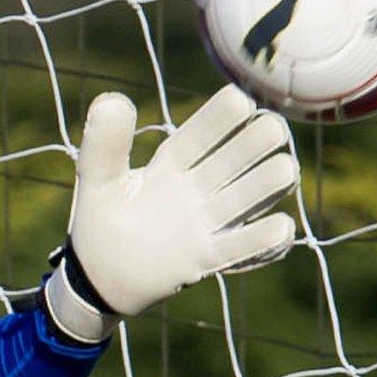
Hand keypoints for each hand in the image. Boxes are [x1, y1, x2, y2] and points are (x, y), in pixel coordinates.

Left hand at [42, 84, 298, 344]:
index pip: (206, 129)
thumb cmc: (100, 221)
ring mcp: (208, 220)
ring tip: (280, 172)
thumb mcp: (95, 180)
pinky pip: (247, 246)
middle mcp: (200, 185)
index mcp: (173, 160)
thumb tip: (111, 100)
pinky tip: (278, 227)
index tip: (239, 101)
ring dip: (272, 180)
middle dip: (262, 139)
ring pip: (256, 191)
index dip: (225, 114)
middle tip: (268, 133)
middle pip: (244, 152)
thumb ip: (103, 144)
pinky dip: (267, 238)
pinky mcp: (209, 256)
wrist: (99, 276)